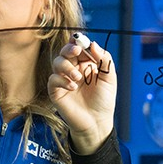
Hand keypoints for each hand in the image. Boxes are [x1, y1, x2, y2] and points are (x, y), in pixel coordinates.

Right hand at [47, 32, 117, 154]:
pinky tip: (72, 87)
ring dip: (66, 66)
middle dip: (69, 49)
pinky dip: (62, 80)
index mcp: (86, 63)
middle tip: (76, 51)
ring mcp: (64, 79)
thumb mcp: (109, 78)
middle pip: (65, 51)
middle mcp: (74, 69)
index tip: (80, 41)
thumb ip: (104, 59)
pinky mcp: (56, 91)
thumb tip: (93, 44)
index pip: (79, 47)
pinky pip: (53, 79)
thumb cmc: (103, 101)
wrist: (97, 122)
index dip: (78, 42)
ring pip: (57, 62)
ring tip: (77, 78)